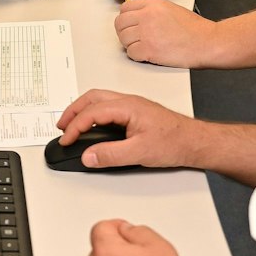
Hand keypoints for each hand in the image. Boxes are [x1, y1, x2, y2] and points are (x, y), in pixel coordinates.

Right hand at [54, 90, 201, 167]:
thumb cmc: (174, 142)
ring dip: (82, 111)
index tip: (66, 140)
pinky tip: (92, 126)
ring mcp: (131, 105)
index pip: (92, 112)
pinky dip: (93, 114)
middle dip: (72, 111)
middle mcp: (128, 101)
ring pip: (98, 100)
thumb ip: (111, 155)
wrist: (194, 142)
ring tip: (71, 126)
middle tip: (62, 128)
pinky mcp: (134, 113)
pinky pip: (107, 107)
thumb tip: (88, 156)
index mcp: (127, 106)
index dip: (75, 126)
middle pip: (91, 98)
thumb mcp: (139, 152)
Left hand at [114, 0, 223, 67]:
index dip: (126, 18)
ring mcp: (146, 33)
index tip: (130, 24)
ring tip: (143, 46)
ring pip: (123, 39)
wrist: (206, 42)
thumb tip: (136, 17)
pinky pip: (131, 53)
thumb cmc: (194, 28)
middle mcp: (147, 17)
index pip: (125, 8)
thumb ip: (151, 10)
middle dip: (125, 32)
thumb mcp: (170, 9)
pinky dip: (137, 56)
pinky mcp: (148, 50)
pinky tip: (147, 54)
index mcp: (152, 5)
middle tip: (134, 37)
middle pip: (120, 23)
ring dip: (130, 44)